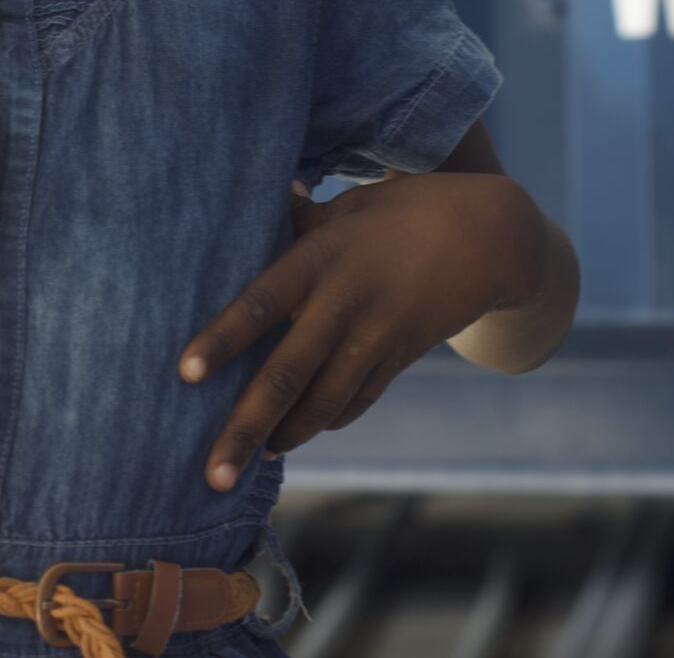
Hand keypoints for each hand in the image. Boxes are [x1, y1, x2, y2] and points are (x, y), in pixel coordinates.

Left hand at [177, 171, 546, 491]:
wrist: (489, 238)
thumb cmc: (404, 210)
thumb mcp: (348, 206)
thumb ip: (299, 219)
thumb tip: (263, 198)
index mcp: (323, 258)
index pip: (260, 302)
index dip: (223, 339)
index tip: (184, 374)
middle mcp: (345, 305)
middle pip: (287, 374)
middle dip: (246, 427)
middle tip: (213, 474)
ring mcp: (375, 339)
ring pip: (321, 402)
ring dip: (283, 437)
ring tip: (246, 463)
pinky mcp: (397, 359)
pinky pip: (354, 401)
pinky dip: (323, 421)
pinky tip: (294, 436)